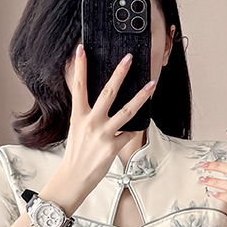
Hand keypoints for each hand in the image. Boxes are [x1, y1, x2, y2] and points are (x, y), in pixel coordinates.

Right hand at [61, 44, 155, 189]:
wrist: (74, 177)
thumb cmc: (77, 152)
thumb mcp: (76, 128)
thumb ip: (86, 112)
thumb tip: (98, 98)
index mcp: (79, 115)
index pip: (78, 86)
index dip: (80, 66)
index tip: (82, 49)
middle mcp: (91, 122)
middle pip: (108, 92)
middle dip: (119, 73)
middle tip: (129, 58)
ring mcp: (103, 134)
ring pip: (127, 111)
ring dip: (142, 96)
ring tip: (152, 84)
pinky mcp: (114, 147)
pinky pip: (130, 133)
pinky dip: (135, 129)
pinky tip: (138, 126)